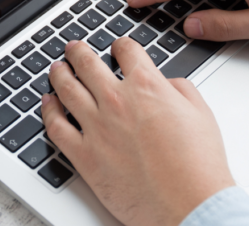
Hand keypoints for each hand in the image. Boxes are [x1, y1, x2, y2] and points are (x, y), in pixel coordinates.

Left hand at [43, 39, 234, 225]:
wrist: (190, 205)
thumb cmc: (199, 166)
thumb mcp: (200, 112)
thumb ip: (179, 89)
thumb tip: (166, 84)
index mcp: (147, 86)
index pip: (126, 50)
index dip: (121, 45)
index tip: (117, 47)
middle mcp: (118, 101)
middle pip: (88, 64)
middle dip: (79, 52)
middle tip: (74, 48)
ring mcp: (97, 128)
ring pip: (67, 89)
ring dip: (59, 74)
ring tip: (57, 68)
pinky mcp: (85, 156)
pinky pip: (57, 127)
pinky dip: (48, 111)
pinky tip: (47, 104)